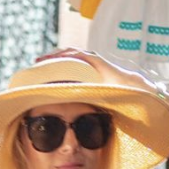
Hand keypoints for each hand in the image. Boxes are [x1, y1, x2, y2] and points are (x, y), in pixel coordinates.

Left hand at [36, 48, 159, 94]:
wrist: (131, 87)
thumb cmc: (116, 94)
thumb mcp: (94, 97)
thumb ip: (84, 99)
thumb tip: (72, 114)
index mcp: (87, 71)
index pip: (67, 66)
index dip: (53, 68)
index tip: (40, 73)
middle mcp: (88, 63)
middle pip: (64, 58)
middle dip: (50, 60)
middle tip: (36, 64)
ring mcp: (91, 59)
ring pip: (68, 54)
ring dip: (54, 56)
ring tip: (41, 60)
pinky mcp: (94, 59)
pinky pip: (76, 55)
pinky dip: (64, 56)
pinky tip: (54, 58)